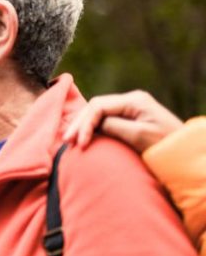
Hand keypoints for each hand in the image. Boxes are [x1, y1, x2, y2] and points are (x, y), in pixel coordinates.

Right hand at [63, 90, 182, 152]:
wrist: (187, 154)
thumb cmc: (166, 146)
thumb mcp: (139, 136)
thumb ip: (113, 126)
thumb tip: (95, 125)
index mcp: (134, 100)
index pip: (99, 106)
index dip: (85, 123)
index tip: (80, 143)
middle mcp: (131, 100)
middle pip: (96, 107)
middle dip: (80, 123)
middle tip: (67, 141)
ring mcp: (131, 109)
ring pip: (98, 112)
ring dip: (84, 125)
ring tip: (71, 139)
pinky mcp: (131, 119)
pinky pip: (105, 119)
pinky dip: (92, 127)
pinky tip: (83, 136)